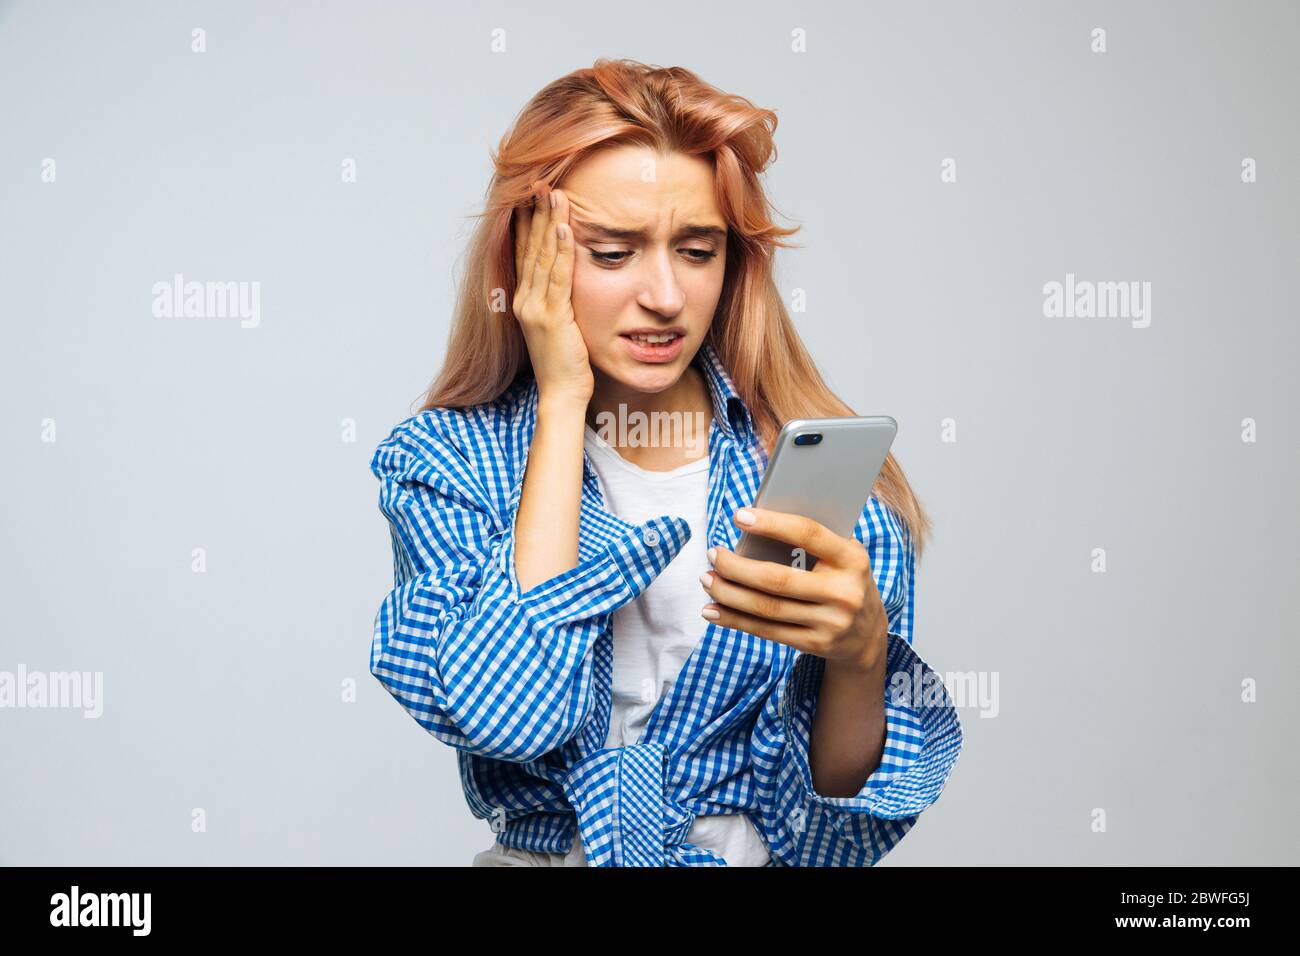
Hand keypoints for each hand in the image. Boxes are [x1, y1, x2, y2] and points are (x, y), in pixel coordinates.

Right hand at [512, 181, 592, 404]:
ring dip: (548, 222)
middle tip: (541, 180)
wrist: (562, 394)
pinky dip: (560, 251)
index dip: (526, 221)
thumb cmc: (567, 362)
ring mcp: (534, 308)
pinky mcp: (550, 317)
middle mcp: (524, 300)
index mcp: (525, 299)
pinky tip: (564, 228)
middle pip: (530, 246)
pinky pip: (557, 278)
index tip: (530, 193)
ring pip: (541, 256)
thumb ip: (561, 298)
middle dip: (535, 212)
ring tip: (553, 192)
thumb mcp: (561, 323)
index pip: (524, 251)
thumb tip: (570, 276)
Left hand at [699, 507, 888, 673]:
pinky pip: (766, 631)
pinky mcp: (814, 644)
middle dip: (736, 567)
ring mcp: (830, 623)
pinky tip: (713, 610)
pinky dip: (734, 620)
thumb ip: (812, 542)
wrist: (867, 635)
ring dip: (728, 594)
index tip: (739, 516)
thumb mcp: (843, 556)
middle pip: (777, 579)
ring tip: (707, 580)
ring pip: (767, 608)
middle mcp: (843, 592)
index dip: (771, 524)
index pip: (808, 534)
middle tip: (713, 554)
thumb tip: (756, 525)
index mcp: (852, 559)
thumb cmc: (844, 580)